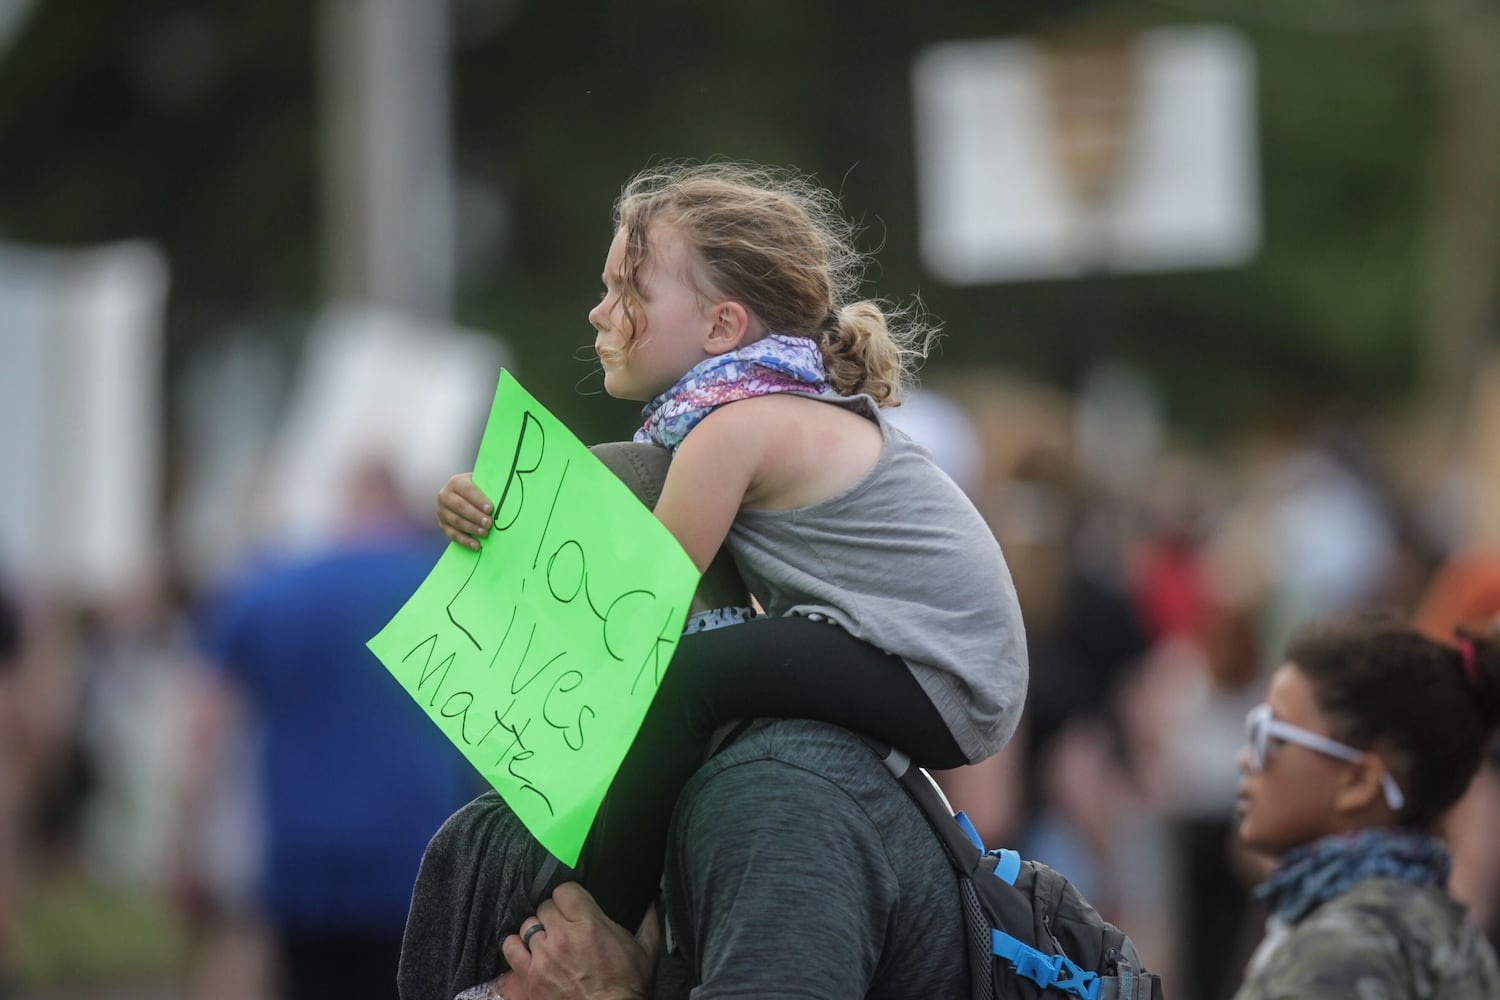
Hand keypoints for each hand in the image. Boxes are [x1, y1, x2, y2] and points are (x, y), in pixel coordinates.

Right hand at [438, 472, 493, 550]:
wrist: (464, 496)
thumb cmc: (479, 490)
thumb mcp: (482, 484)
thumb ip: (489, 487)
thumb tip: (503, 494)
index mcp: (455, 482)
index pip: (467, 490)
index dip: (478, 500)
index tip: (490, 509)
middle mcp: (445, 496)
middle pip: (460, 506)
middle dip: (475, 516)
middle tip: (489, 523)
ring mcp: (441, 511)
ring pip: (456, 521)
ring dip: (471, 528)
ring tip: (485, 533)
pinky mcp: (442, 524)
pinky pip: (453, 534)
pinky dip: (465, 541)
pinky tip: (476, 545)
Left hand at [496, 883, 657, 999]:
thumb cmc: (628, 987)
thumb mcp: (647, 950)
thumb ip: (648, 919)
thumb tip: (650, 899)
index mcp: (590, 924)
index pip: (564, 890)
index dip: (570, 897)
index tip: (574, 906)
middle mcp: (563, 936)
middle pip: (545, 906)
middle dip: (555, 915)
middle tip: (565, 927)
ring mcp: (543, 957)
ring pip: (527, 925)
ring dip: (537, 931)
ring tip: (547, 941)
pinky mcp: (530, 977)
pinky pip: (510, 948)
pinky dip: (516, 946)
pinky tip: (528, 951)